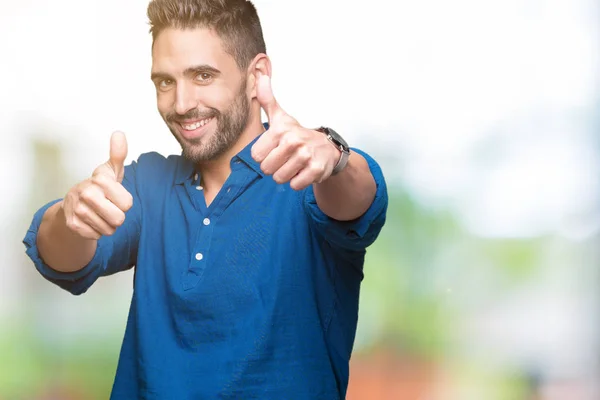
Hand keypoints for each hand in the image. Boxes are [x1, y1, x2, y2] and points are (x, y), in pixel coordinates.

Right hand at [62, 131, 133, 239]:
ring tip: (99, 214)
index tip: (114, 195)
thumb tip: (119, 133)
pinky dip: (96, 232)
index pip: (128, 204)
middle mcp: (87, 193)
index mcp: (100, 179)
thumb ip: (118, 154)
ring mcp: (78, 209)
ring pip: (109, 230)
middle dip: (117, 217)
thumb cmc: (98, 187)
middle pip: (119, 219)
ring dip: (107, 225)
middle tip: (107, 207)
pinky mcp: (73, 224)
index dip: (124, 202)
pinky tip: (90, 221)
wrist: (72, 204)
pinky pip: (97, 236)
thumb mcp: (110, 170)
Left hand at [251, 75, 340, 190]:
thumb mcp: (281, 116)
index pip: (256, 156)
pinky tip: (303, 171)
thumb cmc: (298, 134)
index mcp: (281, 130)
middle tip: (285, 158)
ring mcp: (306, 156)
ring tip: (294, 164)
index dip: (264, 155)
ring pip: (280, 178)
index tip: (275, 148)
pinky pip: (295, 185)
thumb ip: (267, 99)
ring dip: (286, 175)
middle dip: (274, 167)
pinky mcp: (316, 170)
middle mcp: (294, 141)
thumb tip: (259, 75)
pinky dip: (298, 181)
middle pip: (266, 169)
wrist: (327, 148)